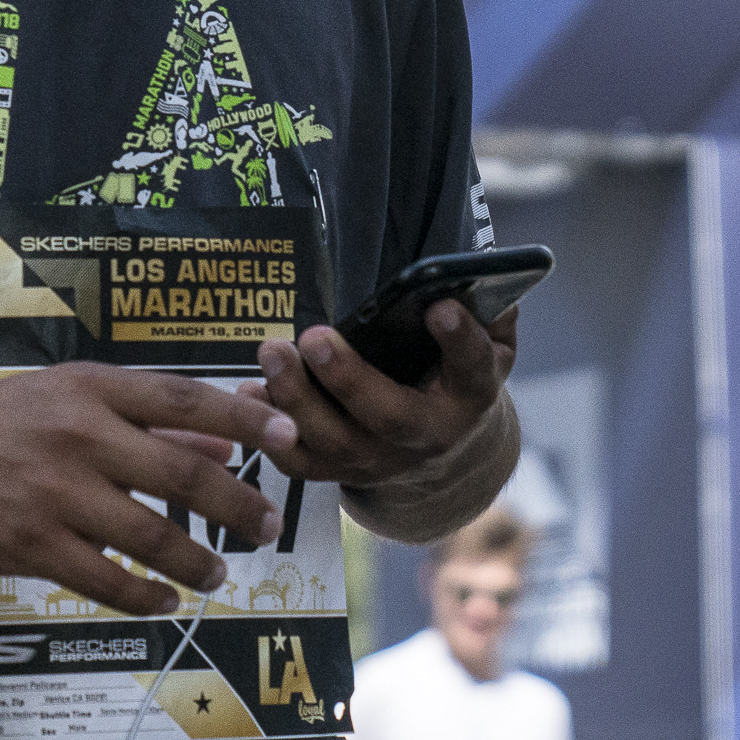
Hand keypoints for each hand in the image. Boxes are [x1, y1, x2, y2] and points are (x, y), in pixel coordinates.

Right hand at [0, 362, 298, 616]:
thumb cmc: (3, 420)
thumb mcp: (71, 395)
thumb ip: (147, 415)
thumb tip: (224, 435)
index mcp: (93, 388)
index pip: (186, 399)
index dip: (246, 419)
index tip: (292, 436)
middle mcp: (81, 435)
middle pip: (185, 473)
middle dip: (239, 505)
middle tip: (266, 526)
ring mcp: (57, 493)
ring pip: (154, 535)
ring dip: (200, 559)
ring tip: (220, 571)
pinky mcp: (34, 544)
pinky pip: (108, 580)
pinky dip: (148, 595)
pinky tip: (168, 600)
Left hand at [248, 299, 515, 491]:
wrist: (443, 451)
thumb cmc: (454, 375)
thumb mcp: (486, 346)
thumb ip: (488, 311)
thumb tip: (475, 270)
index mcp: (469, 397)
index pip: (473, 368)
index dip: (461, 340)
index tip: (440, 307)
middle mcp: (426, 435)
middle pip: (390, 416)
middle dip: (349, 378)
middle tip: (315, 336)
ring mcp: (380, 458)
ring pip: (336, 440)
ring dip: (297, 397)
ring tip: (272, 351)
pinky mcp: (340, 469)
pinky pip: (300, 461)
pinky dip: (271, 431)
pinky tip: (252, 390)